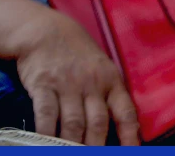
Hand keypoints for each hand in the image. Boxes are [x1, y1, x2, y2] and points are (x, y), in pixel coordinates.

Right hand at [13, 11, 138, 145]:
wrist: (47, 31)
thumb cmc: (78, 55)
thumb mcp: (103, 69)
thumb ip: (109, 96)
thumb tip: (121, 128)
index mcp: (111, 81)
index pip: (126, 113)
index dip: (130, 135)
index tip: (132, 151)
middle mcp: (92, 84)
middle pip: (98, 124)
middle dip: (96, 147)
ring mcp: (67, 84)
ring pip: (73, 123)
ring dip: (71, 145)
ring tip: (70, 155)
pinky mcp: (43, 84)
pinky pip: (46, 113)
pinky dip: (46, 132)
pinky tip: (45, 143)